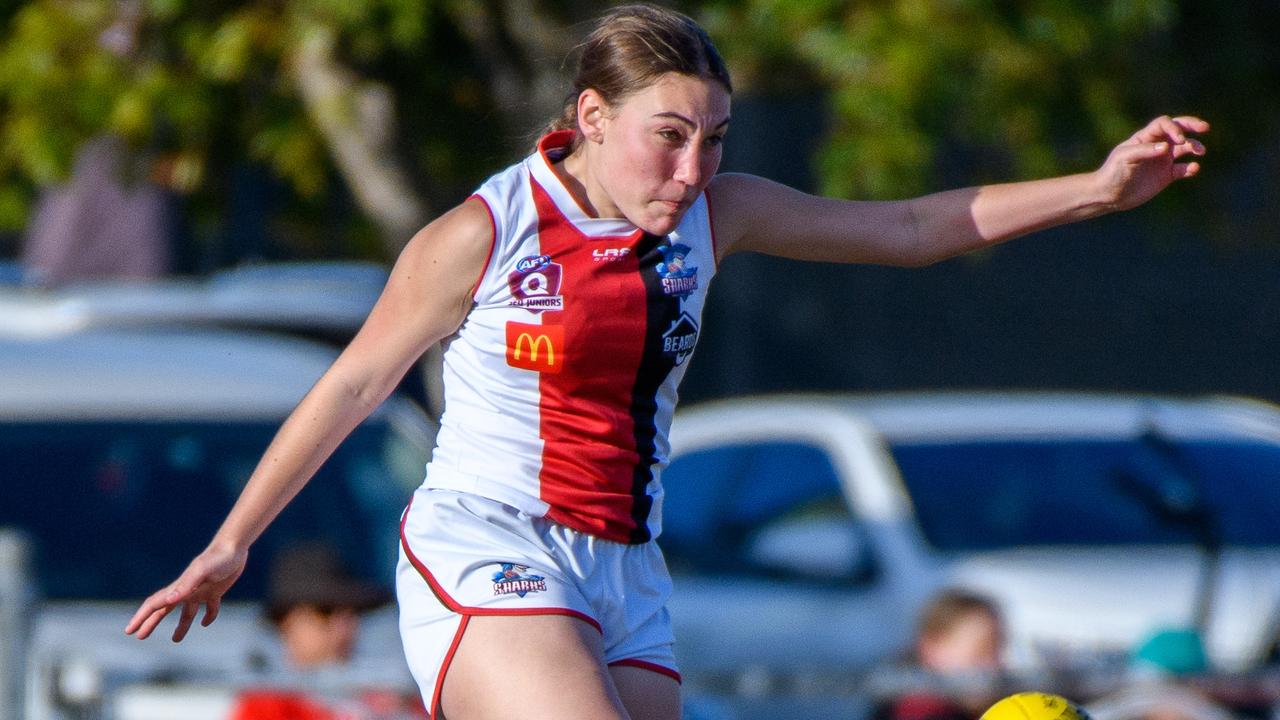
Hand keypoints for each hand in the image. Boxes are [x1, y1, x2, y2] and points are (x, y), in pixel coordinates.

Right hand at [125, 542, 247, 641]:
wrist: (234, 547)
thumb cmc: (217, 558)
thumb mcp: (202, 571)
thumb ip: (186, 584)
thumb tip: (169, 600)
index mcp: (179, 587)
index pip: (154, 604)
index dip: (141, 617)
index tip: (129, 631)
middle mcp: (187, 590)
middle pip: (164, 610)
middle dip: (151, 623)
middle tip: (140, 637)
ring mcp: (201, 590)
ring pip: (187, 612)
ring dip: (181, 625)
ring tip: (175, 639)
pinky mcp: (216, 590)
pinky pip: (210, 608)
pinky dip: (207, 616)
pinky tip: (205, 623)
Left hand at [1094, 115, 1207, 210]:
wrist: (1109, 195)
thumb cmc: (1112, 172)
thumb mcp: (1125, 158)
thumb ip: (1145, 151)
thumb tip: (1167, 148)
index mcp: (1145, 137)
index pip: (1164, 124)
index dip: (1174, 128)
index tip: (1179, 139)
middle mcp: (1156, 145)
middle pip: (1178, 129)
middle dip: (1192, 126)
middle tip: (1204, 128)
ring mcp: (1162, 160)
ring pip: (1184, 148)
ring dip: (1194, 147)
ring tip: (1200, 151)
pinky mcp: (1166, 175)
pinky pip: (1183, 169)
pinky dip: (1191, 168)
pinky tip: (1193, 169)